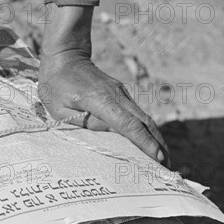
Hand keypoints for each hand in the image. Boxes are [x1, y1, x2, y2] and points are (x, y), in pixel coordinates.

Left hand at [38, 5, 168, 164]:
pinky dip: (147, 130)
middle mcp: (116, 96)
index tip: (158, 157)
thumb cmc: (56, 84)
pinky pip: (137, 114)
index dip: (144, 142)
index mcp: (100, 100)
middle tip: (167, 168)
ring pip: (144, 118)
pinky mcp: (121, 94)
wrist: (66, 55)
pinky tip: (150, 144)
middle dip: (158, 145)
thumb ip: (83, 123)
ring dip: (156, 138)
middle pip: (144, 123)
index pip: (127, 124)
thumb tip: (107, 131)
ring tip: (164, 161)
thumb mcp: (59, 109)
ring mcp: (121, 94)